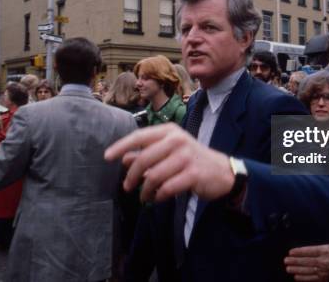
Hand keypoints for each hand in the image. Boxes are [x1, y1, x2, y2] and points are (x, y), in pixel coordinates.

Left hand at [104, 123, 233, 202]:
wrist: (222, 171)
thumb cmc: (191, 160)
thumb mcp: (169, 152)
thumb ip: (147, 154)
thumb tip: (124, 159)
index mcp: (169, 131)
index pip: (140, 136)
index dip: (121, 146)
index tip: (107, 157)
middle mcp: (177, 140)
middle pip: (144, 158)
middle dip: (132, 176)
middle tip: (127, 187)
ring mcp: (186, 157)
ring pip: (154, 175)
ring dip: (145, 190)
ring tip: (144, 196)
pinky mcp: (193, 174)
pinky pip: (168, 188)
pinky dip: (159, 195)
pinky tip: (158, 198)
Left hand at [284, 244, 328, 281]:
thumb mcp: (328, 246)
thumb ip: (316, 248)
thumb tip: (301, 251)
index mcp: (324, 251)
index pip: (308, 251)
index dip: (298, 252)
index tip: (290, 252)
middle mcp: (323, 261)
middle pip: (306, 261)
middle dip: (294, 261)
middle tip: (286, 261)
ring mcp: (323, 271)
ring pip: (307, 270)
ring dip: (296, 270)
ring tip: (288, 268)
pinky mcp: (324, 279)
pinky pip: (311, 279)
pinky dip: (303, 278)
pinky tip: (296, 276)